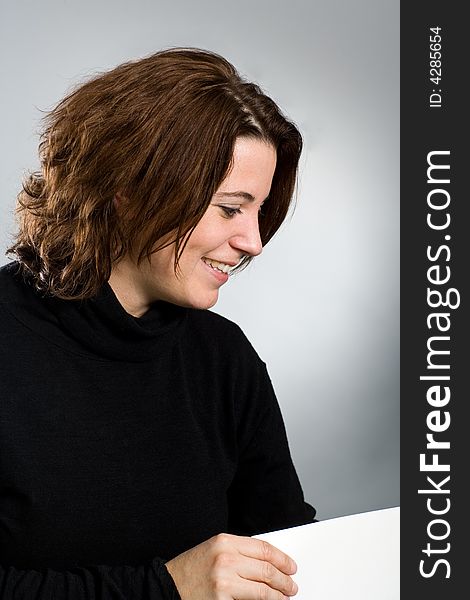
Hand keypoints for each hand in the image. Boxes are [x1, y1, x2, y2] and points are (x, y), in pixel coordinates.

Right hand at [165, 533, 297, 599]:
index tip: (291, 566)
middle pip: (266, 568)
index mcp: (224, 541)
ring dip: (279, 595)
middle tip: (291, 586)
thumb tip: (268, 563)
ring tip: (285, 597)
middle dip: (284, 579)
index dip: (282, 558)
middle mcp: (225, 558)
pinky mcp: (222, 599)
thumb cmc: (191, 569)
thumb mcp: (214, 550)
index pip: (263, 548)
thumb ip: (239, 552)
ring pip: (263, 589)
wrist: (167, 587)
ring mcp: (224, 580)